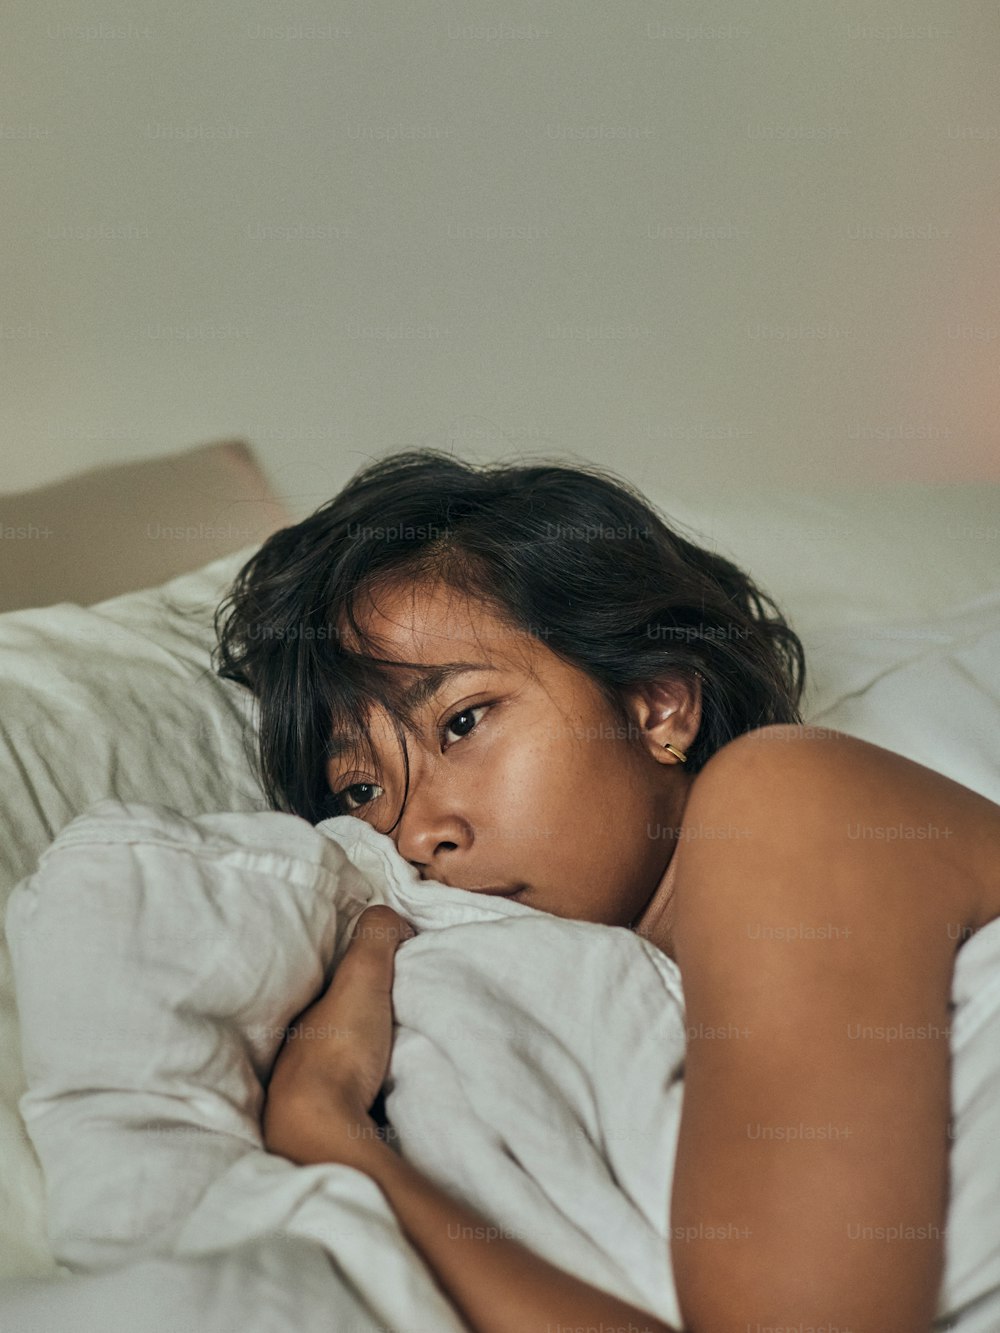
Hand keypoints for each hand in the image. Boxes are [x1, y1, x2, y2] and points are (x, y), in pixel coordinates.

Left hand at [262, 904, 415, 1167]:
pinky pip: (362, 1103)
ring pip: (351, 1068)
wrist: (323, 1126)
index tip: (397, 979)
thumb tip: (394, 919)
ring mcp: (314, 1097)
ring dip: (374, 1063)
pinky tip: (397, 1094)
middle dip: (370, 1024)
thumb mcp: (361, 973)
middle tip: (409, 1020)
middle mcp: (301, 1055)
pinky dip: (378, 1095)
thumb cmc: (339, 1045)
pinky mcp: (335, 1130)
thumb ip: (375, 935)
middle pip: (343, 1030)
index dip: (364, 981)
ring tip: (408, 1057)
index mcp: (306, 1016)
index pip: (336, 990)